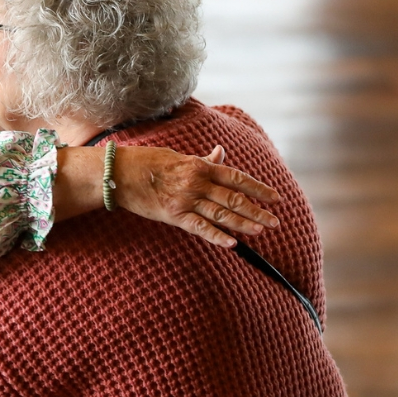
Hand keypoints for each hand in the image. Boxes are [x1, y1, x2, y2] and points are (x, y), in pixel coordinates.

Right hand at [114, 145, 279, 247]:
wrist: (121, 173)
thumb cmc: (149, 162)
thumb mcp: (179, 156)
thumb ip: (203, 160)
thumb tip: (221, 152)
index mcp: (200, 166)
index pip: (237, 178)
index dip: (258, 189)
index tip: (275, 197)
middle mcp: (197, 183)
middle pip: (234, 199)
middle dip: (257, 211)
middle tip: (276, 221)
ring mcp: (186, 200)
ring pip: (221, 214)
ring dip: (243, 223)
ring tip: (261, 230)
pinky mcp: (174, 215)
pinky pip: (199, 228)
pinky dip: (216, 236)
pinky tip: (232, 244)